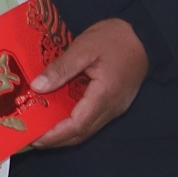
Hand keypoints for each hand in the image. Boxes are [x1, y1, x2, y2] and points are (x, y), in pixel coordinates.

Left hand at [30, 18, 148, 148]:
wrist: (145, 36)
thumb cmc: (116, 38)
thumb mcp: (85, 46)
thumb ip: (62, 67)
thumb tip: (37, 86)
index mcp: (105, 94)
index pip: (78, 124)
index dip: (55, 134)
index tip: (35, 136)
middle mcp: (112, 107)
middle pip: (82, 133)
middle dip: (56, 140)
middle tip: (32, 138)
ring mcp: (115, 108)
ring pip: (87, 130)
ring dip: (65, 135)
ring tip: (42, 131)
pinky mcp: (115, 104)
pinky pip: (92, 121)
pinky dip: (74, 125)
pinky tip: (60, 119)